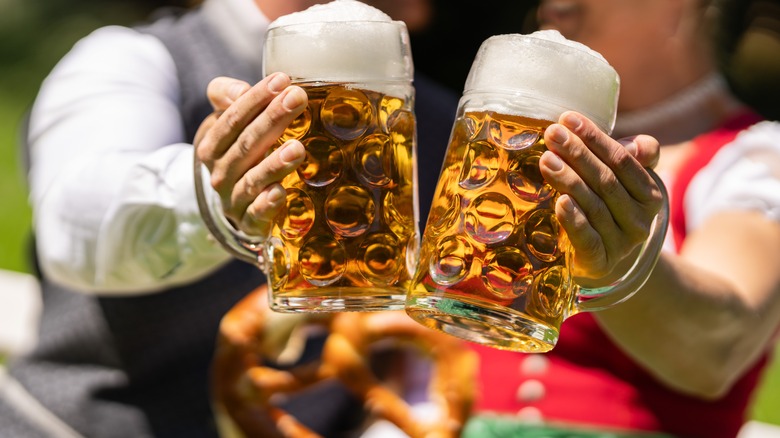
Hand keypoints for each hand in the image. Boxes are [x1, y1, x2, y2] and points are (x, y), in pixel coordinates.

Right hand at [194, 73, 307, 237]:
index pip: (232, 118)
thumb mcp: (226, 121)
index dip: (256, 98)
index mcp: (212, 146)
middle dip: (272, 120)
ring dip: (274, 164)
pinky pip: (256, 214)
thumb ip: (227, 96)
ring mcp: (234, 199)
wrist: (234, 202)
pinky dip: (267, 204)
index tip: (283, 80)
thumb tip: (242, 90)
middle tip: (297, 99)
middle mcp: (220, 173)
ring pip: (253, 180)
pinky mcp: (249, 223)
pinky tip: (281, 192)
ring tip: (297, 148)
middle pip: (246, 144)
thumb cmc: (237, 151)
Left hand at [539, 111, 663, 279]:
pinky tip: (560, 202)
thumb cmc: (606, 208)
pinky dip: (574, 219)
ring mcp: (621, 244)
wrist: (601, 262)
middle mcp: (640, 220)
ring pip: (594, 206)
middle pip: (606, 181)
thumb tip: (638, 145)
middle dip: (577, 154)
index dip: (595, 138)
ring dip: (569, 180)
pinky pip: (587, 239)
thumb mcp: (620, 180)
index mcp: (649, 194)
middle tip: (552, 134)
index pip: (623, 160)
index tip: (567, 119)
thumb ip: (630, 157)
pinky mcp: (599, 263)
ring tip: (547, 160)